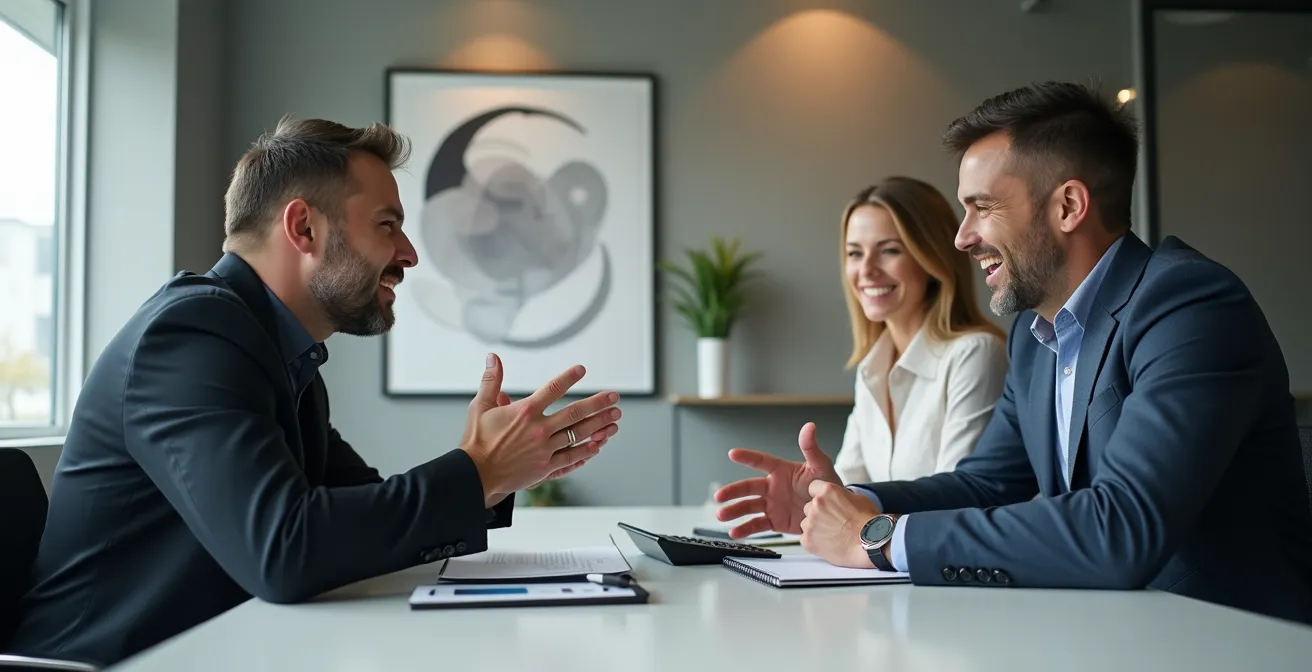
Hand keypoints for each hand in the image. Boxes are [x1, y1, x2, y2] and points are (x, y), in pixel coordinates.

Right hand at [461, 354, 621, 505]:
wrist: (474, 475)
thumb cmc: (476, 442)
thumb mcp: (480, 407)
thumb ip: (491, 381)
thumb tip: (492, 358)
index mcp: (524, 412)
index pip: (552, 389)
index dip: (569, 378)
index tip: (582, 370)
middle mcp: (539, 430)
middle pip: (576, 414)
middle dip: (598, 404)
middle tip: (614, 398)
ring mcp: (544, 450)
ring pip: (579, 436)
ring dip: (600, 426)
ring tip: (615, 420)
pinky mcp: (545, 468)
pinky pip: (571, 458)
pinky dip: (586, 451)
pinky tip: (598, 445)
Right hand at [712, 422, 842, 537]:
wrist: (832, 511)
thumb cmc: (826, 484)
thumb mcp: (820, 466)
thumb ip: (811, 448)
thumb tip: (809, 426)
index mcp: (781, 471)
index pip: (761, 461)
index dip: (748, 457)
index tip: (733, 454)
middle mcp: (772, 487)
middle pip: (748, 487)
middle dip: (732, 491)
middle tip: (719, 496)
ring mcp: (771, 505)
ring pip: (748, 507)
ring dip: (734, 511)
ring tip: (721, 516)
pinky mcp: (774, 521)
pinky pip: (757, 525)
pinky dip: (745, 529)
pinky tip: (734, 533)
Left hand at [800, 480, 878, 568]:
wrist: (871, 543)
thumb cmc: (869, 522)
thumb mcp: (858, 498)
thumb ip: (841, 495)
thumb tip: (838, 496)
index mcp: (827, 491)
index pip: (812, 487)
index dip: (820, 496)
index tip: (825, 503)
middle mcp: (816, 505)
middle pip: (808, 506)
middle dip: (818, 513)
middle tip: (833, 521)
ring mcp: (810, 523)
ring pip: (806, 523)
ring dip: (815, 527)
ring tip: (833, 533)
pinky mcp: (808, 540)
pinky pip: (805, 538)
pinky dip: (814, 541)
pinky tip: (829, 542)